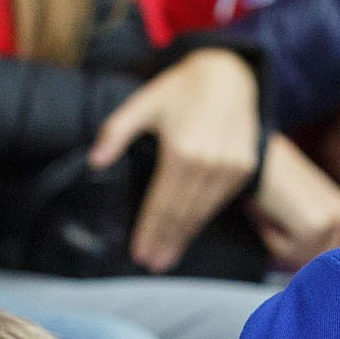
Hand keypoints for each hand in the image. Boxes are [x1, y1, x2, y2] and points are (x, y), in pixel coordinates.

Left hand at [90, 48, 259, 271]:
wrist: (229, 75)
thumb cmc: (180, 89)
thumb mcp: (143, 103)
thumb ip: (115, 132)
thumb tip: (95, 161)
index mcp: (180, 151)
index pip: (161, 203)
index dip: (149, 231)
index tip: (138, 252)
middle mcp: (208, 163)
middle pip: (181, 214)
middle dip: (164, 242)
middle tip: (151, 263)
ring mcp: (230, 168)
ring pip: (202, 212)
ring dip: (183, 238)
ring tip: (167, 257)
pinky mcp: (245, 169)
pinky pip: (218, 202)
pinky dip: (202, 219)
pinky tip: (189, 232)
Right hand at [247, 134, 339, 269]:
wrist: (252, 149)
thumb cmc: (263, 178)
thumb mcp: (292, 209)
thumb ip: (303, 236)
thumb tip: (302, 270)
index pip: (321, 258)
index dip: (291, 247)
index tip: (279, 218)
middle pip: (311, 263)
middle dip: (284, 246)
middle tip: (272, 212)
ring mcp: (332, 220)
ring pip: (297, 260)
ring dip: (275, 241)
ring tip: (271, 208)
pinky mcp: (316, 225)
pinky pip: (286, 253)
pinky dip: (269, 236)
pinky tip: (269, 208)